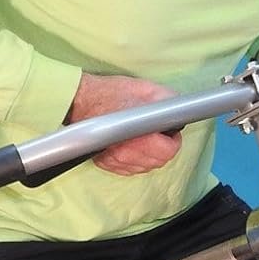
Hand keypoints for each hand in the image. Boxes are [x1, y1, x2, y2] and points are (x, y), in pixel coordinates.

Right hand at [66, 72, 182, 175]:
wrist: (79, 101)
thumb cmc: (108, 94)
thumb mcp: (145, 89)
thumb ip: (166, 101)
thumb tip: (180, 108)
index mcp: (138, 138)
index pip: (167, 152)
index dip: (173, 141)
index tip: (170, 132)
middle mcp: (126, 155)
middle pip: (157, 162)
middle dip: (163, 149)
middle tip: (160, 134)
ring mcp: (115, 161)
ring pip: (144, 167)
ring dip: (150, 156)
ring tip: (146, 139)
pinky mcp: (106, 163)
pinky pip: (129, 169)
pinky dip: (136, 160)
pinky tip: (134, 147)